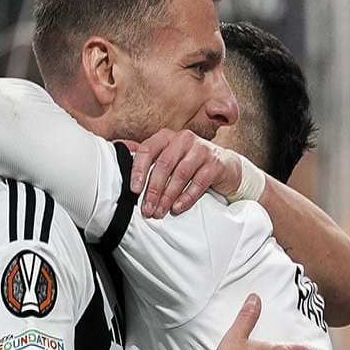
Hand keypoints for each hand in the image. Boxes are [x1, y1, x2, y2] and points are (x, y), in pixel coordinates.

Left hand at [128, 129, 243, 217]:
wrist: (225, 166)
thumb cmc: (190, 164)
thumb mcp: (170, 159)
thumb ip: (150, 162)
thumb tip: (124, 169)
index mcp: (167, 137)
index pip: (148, 149)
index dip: (139, 170)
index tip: (134, 190)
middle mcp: (184, 139)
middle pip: (163, 164)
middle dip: (153, 190)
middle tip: (147, 209)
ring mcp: (201, 149)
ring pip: (180, 174)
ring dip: (168, 196)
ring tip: (160, 212)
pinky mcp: (216, 163)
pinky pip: (198, 182)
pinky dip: (186, 197)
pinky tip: (177, 208)